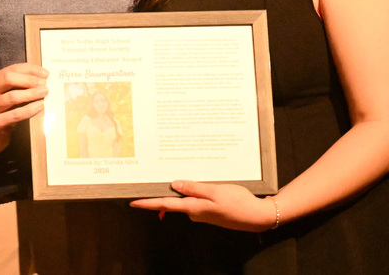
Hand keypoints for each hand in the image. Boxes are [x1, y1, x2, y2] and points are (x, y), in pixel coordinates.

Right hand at [0, 63, 48, 155]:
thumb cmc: (1, 111)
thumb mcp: (5, 94)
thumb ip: (18, 85)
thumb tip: (42, 77)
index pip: (11, 69)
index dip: (30, 70)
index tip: (45, 73)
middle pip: (8, 79)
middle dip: (29, 79)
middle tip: (44, 83)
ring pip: (12, 96)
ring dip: (31, 93)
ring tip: (44, 93)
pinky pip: (15, 114)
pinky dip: (29, 109)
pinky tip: (40, 106)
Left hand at [130, 180, 275, 231]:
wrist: (256, 216)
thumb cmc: (238, 202)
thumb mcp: (216, 191)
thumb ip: (194, 188)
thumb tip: (174, 185)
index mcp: (194, 208)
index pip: (165, 205)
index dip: (148, 203)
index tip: (132, 201)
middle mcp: (195, 212)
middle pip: (174, 201)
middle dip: (164, 190)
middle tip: (152, 176)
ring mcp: (203, 212)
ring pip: (187, 198)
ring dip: (182, 188)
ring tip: (177, 172)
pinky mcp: (210, 210)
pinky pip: (197, 199)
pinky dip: (194, 190)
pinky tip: (198, 182)